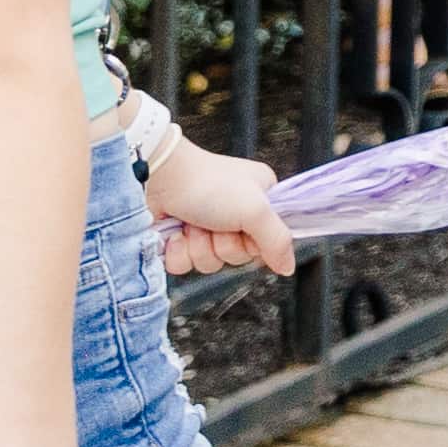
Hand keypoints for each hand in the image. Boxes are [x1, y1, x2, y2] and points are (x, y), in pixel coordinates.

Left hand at [142, 141, 294, 279]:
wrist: (158, 179)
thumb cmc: (208, 184)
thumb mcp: (255, 209)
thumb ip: (277, 240)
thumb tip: (289, 267)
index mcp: (259, 200)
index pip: (267, 242)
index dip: (253, 244)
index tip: (245, 230)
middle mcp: (234, 214)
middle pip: (237, 256)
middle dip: (222, 244)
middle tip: (216, 223)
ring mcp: (205, 227)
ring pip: (209, 263)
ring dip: (198, 247)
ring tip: (193, 223)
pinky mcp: (179, 240)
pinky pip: (184, 266)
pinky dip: (178, 252)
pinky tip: (176, 233)